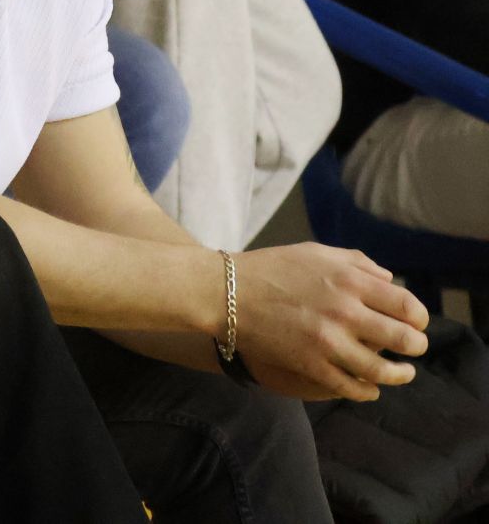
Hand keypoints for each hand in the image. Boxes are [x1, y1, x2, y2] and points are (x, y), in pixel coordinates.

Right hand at [231, 243, 428, 400]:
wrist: (224, 292)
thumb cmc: (270, 268)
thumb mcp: (315, 252)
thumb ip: (357, 263)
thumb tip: (389, 280)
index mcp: (348, 280)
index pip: (407, 305)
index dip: (418, 317)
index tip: (415, 322)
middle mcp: (344, 311)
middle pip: (405, 339)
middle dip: (416, 346)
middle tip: (413, 347)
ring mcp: (327, 341)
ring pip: (384, 370)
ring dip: (401, 374)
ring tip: (403, 373)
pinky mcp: (310, 365)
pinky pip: (352, 387)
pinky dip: (368, 391)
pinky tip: (370, 387)